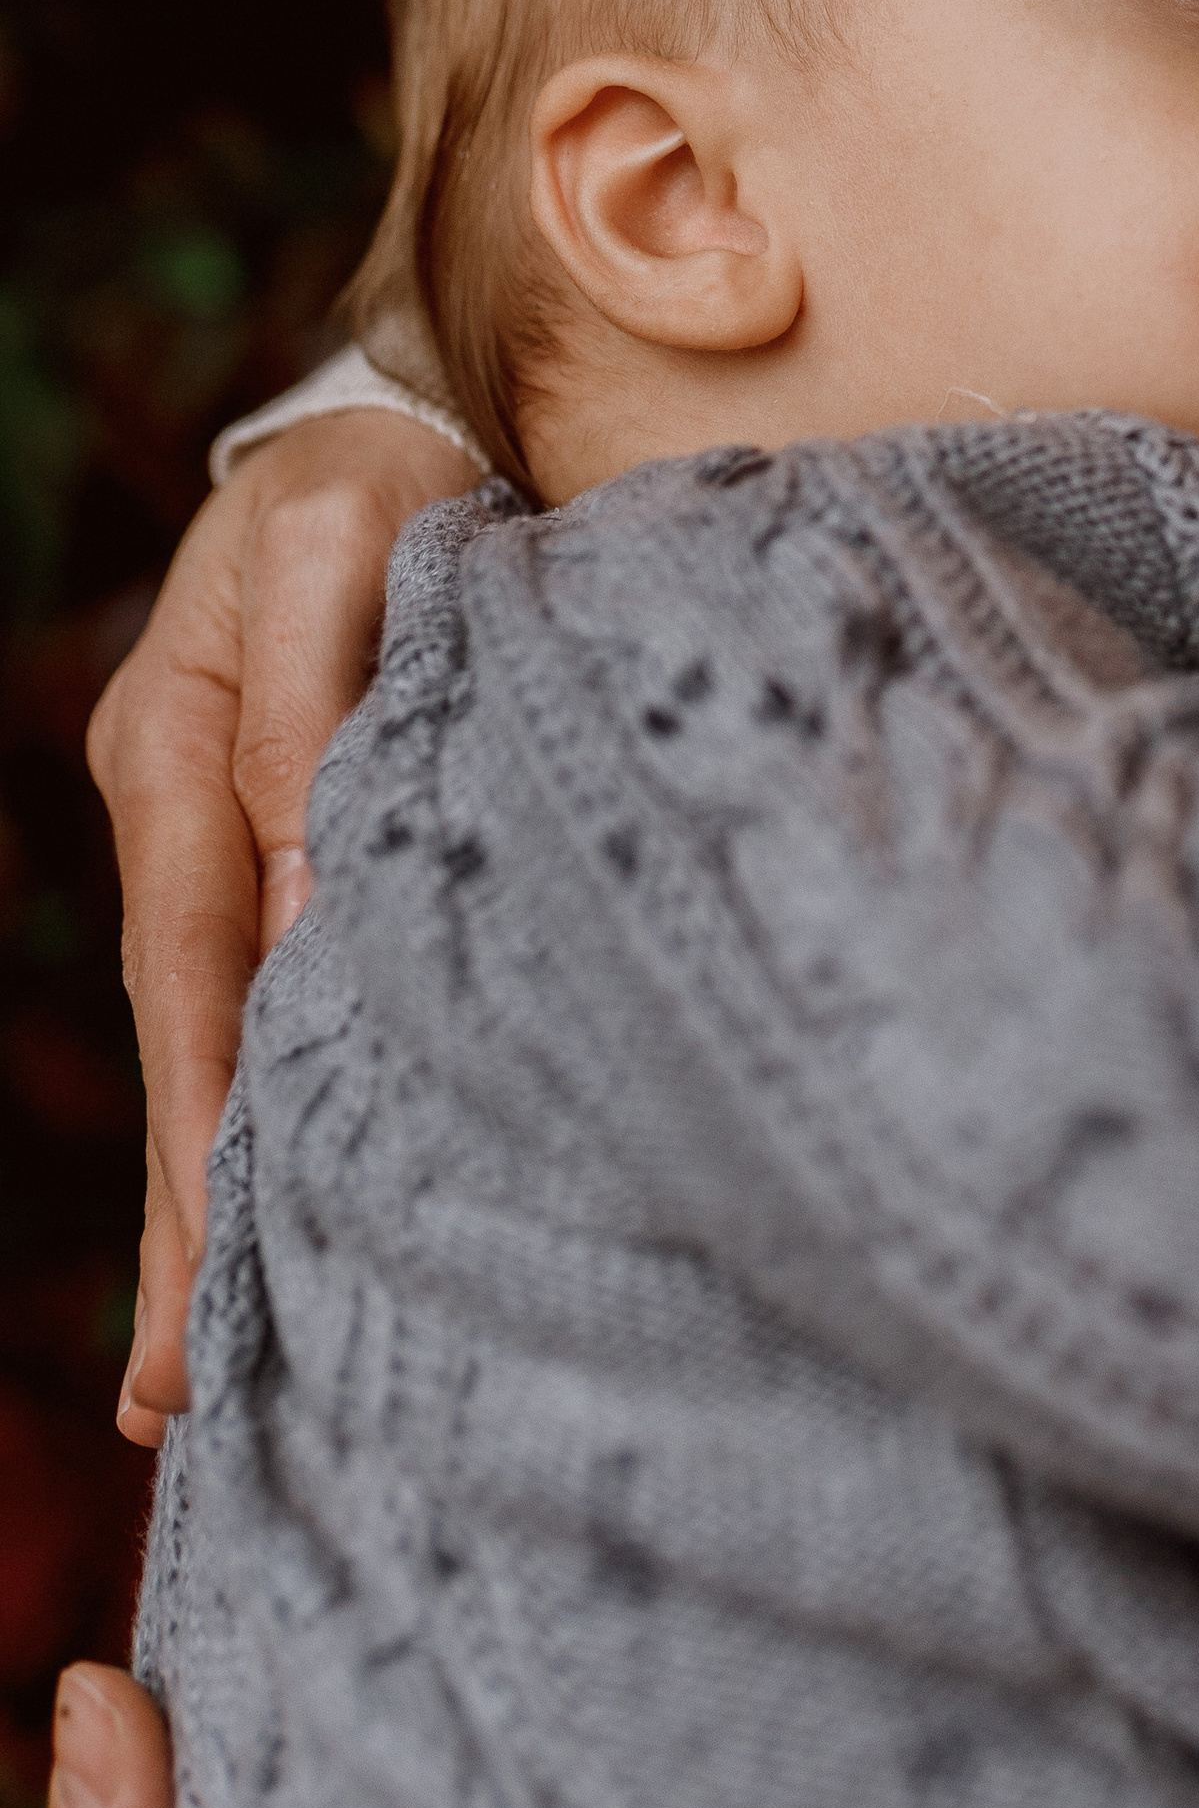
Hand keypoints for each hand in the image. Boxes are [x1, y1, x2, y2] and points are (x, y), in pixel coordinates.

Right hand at [85, 409, 473, 1443]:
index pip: (193, 972)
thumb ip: (322, 708)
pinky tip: (273, 1203)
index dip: (197, 1127)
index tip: (208, 1278)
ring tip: (201, 1370)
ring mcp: (222, 830)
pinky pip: (260, 989)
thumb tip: (308, 912)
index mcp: (176, 748)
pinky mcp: (285, 835)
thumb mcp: (346, 543)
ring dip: (210, 1185)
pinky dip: (258, 1100)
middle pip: (186, 1038)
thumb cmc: (391, 468)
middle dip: (182, 1212)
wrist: (413, 409)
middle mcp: (180, 810)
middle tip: (181, 1398)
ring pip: (215, 1033)